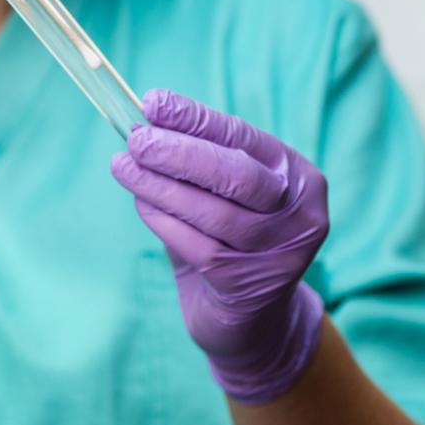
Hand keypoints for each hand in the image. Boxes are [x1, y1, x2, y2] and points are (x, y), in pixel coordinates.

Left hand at [111, 89, 329, 403]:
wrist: (248, 322)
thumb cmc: (229, 242)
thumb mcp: (224, 196)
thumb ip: (196, 161)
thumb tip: (146, 118)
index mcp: (299, 176)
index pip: (244, 138)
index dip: (196, 119)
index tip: (152, 102)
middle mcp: (300, 213)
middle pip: (235, 174)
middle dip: (179, 152)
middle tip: (136, 139)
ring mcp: (280, 253)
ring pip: (213, 211)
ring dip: (160, 186)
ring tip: (123, 167)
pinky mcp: (250, 286)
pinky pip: (196, 245)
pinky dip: (162, 220)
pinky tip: (142, 204)